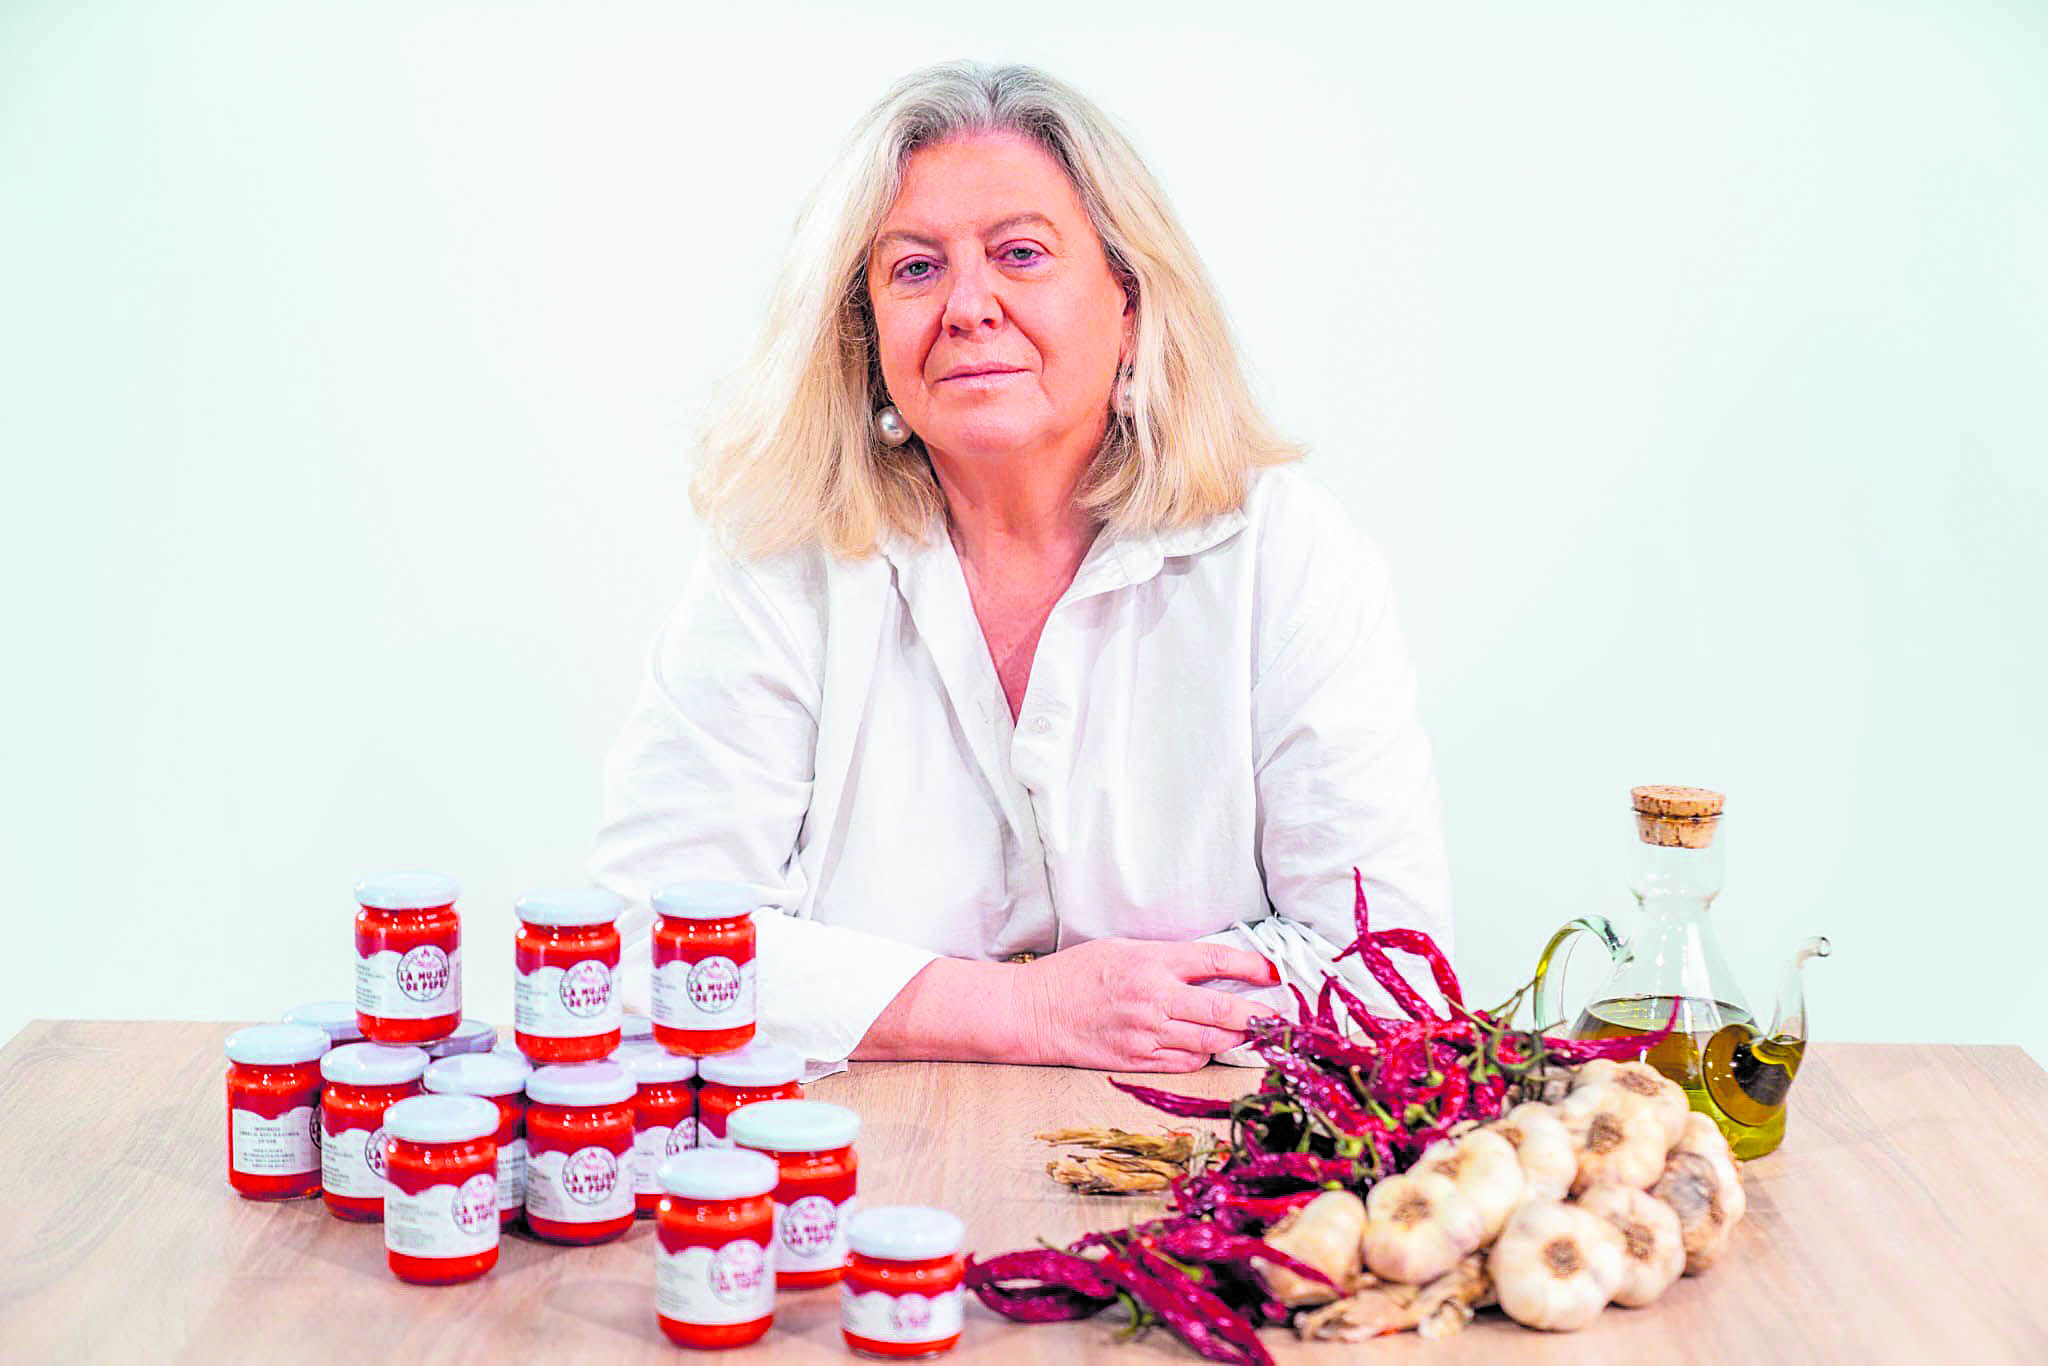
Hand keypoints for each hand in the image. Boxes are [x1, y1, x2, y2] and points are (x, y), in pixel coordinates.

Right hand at [1011, 939, 1280, 1071]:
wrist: (1034, 1011)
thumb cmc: (1074, 974)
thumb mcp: (1121, 948)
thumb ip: (1163, 958)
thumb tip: (1206, 966)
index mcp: (1151, 962)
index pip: (1215, 960)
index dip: (1251, 966)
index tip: (1273, 972)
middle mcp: (1154, 998)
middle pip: (1224, 1009)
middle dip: (1259, 1015)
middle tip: (1280, 1018)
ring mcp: (1146, 1033)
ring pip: (1210, 1042)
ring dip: (1236, 1039)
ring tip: (1253, 1035)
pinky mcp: (1136, 1059)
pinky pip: (1185, 1064)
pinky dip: (1204, 1057)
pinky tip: (1209, 1050)